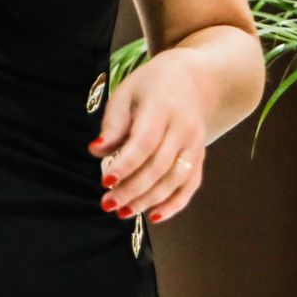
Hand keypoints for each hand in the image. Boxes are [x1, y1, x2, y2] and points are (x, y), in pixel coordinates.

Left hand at [90, 52, 210, 224]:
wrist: (194, 80)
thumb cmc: (151, 86)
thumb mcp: (126, 93)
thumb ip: (113, 123)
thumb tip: (97, 151)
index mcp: (161, 108)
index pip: (144, 142)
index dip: (125, 165)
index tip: (105, 182)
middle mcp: (183, 128)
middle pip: (159, 166)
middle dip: (132, 189)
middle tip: (107, 204)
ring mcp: (195, 144)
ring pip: (174, 179)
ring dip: (149, 200)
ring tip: (123, 212)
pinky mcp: (200, 157)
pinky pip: (190, 185)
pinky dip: (175, 204)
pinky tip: (154, 216)